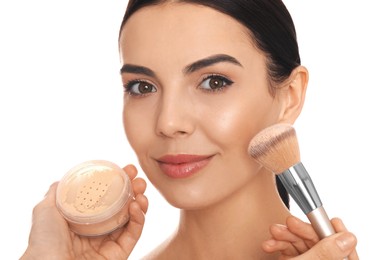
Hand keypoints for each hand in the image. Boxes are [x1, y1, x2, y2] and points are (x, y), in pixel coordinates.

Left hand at [21, 164, 147, 259]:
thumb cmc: (43, 241)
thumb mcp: (45, 209)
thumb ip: (57, 193)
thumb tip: (65, 179)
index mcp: (83, 220)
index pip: (106, 198)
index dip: (117, 183)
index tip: (125, 169)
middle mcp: (97, 230)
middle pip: (122, 207)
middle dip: (133, 190)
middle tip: (138, 178)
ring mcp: (109, 242)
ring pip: (132, 219)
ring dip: (140, 202)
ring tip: (141, 191)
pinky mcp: (119, 254)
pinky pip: (134, 234)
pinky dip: (139, 219)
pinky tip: (137, 206)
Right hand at [262, 215, 357, 259]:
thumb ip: (325, 254)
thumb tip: (347, 238)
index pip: (345, 254)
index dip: (339, 236)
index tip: (333, 221)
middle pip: (320, 245)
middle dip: (302, 232)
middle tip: (290, 223)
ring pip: (303, 246)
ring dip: (286, 236)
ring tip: (275, 233)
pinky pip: (291, 251)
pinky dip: (279, 245)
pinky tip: (271, 245)